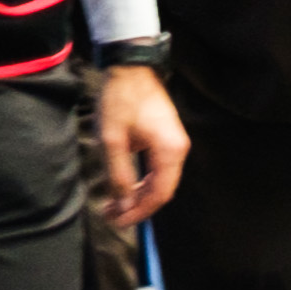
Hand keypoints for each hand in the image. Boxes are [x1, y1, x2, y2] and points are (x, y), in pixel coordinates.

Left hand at [96, 62, 189, 222]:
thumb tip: (123, 201)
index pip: (160, 194)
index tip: (118, 221)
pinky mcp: (167, 138)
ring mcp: (175, 144)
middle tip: (112, 216)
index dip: (140, 212)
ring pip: (160, 181)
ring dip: (139, 195)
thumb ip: (119, 173)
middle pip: (162, 190)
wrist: (131, 68)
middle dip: (137, 206)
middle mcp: (178, 150)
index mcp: (169, 151)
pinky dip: (143, 181)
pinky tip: (126, 186)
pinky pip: (158, 169)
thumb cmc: (121, 100)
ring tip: (115, 204)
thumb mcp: (112, 139)